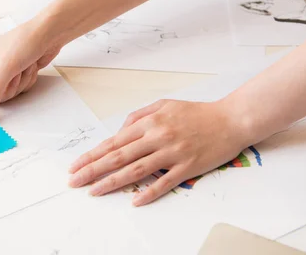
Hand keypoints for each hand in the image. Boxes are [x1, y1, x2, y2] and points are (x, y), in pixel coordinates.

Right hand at [0, 20, 60, 120]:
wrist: (48, 34)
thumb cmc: (24, 43)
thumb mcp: (5, 70)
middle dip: (8, 86)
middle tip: (14, 73)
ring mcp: (2, 72)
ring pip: (7, 94)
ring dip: (19, 82)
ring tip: (24, 66)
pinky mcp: (16, 75)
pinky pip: (19, 90)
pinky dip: (26, 81)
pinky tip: (30, 66)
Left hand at [68, 99, 251, 205]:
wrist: (231, 119)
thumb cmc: (197, 113)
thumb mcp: (164, 104)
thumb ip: (139, 116)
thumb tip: (120, 131)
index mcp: (150, 122)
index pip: (114, 141)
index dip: (92, 155)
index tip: (76, 165)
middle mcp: (158, 136)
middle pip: (118, 157)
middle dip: (93, 170)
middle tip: (75, 181)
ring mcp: (172, 152)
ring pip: (135, 170)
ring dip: (112, 182)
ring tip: (94, 191)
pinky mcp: (188, 167)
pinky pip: (164, 182)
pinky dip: (149, 192)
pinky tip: (134, 200)